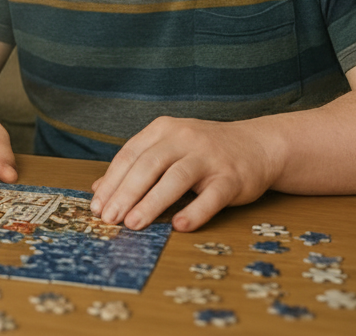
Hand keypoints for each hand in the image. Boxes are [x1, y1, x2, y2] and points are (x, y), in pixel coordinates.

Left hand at [89, 116, 281, 231]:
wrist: (258, 145)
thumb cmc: (204, 151)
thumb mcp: (168, 148)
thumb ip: (136, 165)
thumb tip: (99, 189)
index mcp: (163, 129)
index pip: (130, 154)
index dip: (111, 181)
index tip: (97, 206)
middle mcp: (184, 138)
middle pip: (148, 165)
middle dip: (125, 193)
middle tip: (110, 219)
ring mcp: (208, 157)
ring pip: (175, 179)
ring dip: (152, 203)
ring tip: (133, 224)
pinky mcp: (231, 177)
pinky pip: (211, 196)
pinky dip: (195, 211)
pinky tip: (179, 225)